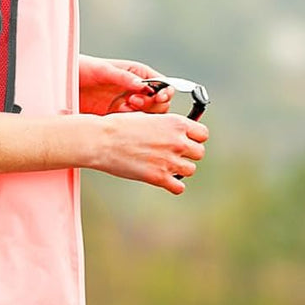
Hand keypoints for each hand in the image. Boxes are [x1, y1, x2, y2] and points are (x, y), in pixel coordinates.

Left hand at [78, 55, 173, 115]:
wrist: (60, 82)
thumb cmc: (80, 68)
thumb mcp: (101, 69)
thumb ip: (122, 77)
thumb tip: (141, 85)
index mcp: (136, 74)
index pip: (161, 84)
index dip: (164, 91)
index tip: (158, 96)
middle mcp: (134, 90)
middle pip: (159, 103)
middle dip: (152, 104)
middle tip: (134, 102)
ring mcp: (125, 104)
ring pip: (147, 116)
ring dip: (141, 114)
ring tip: (125, 108)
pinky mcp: (115, 117)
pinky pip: (132, 124)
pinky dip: (130, 123)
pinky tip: (119, 118)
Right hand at [91, 111, 209, 193]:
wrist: (101, 140)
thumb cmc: (119, 126)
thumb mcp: (147, 117)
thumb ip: (165, 126)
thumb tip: (176, 133)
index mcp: (175, 123)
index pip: (203, 134)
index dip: (194, 138)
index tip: (186, 140)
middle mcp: (177, 141)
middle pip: (199, 153)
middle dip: (187, 154)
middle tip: (172, 154)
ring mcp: (169, 160)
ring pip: (190, 170)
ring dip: (179, 169)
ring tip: (163, 165)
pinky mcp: (159, 177)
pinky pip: (179, 187)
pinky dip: (173, 185)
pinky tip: (163, 179)